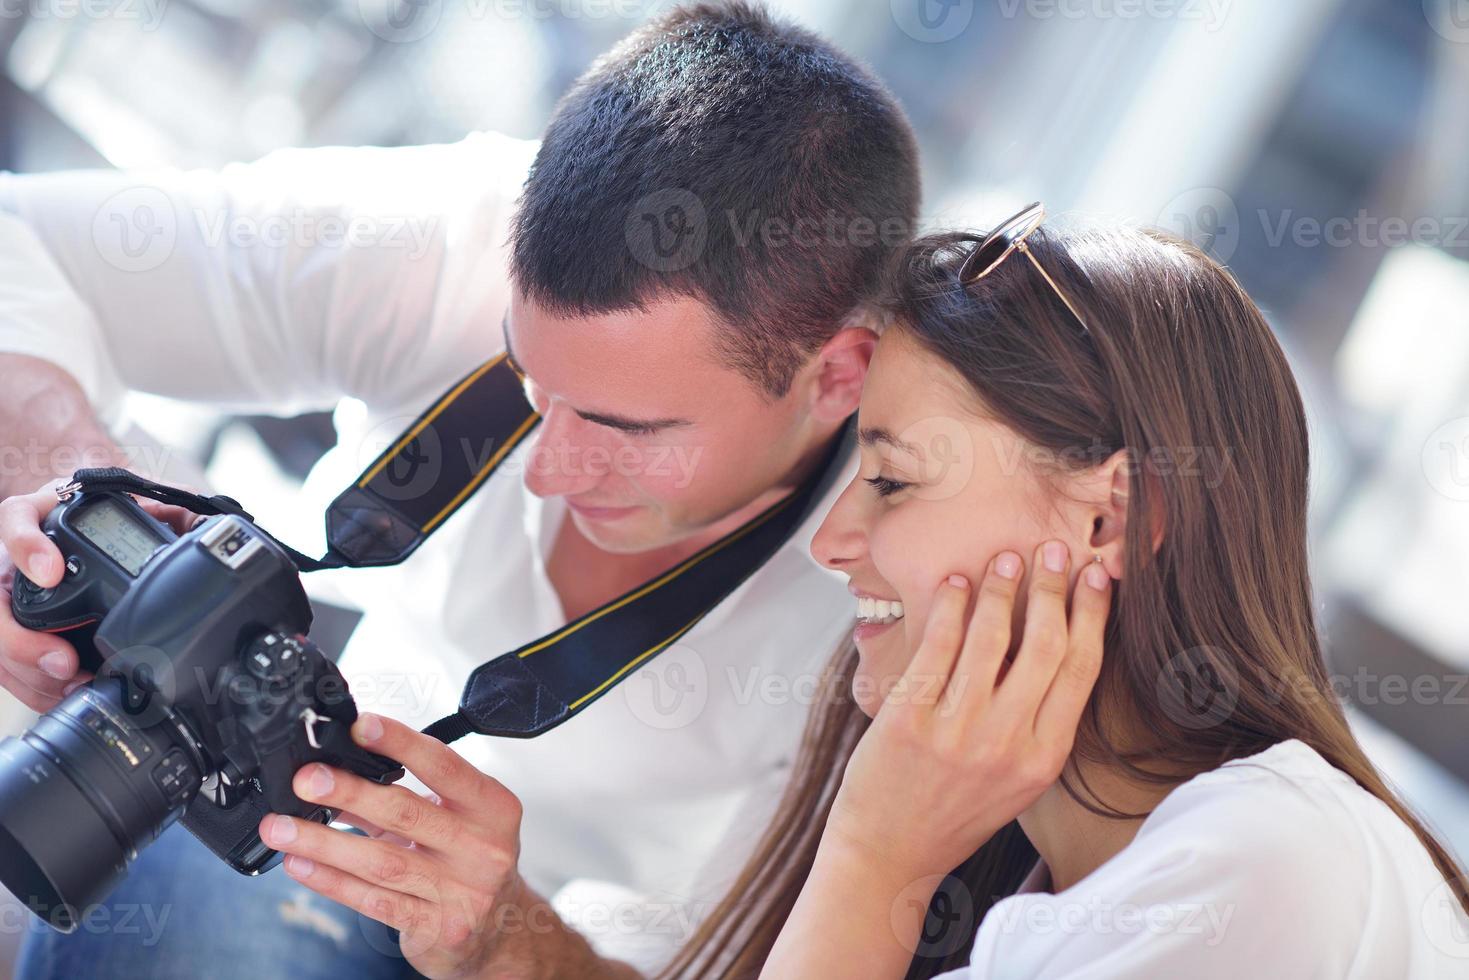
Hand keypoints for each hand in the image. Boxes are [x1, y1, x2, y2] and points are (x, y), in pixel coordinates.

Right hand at [0, 478, 198, 709]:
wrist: (87, 532)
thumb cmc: (105, 521)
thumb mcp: (131, 503)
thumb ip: (166, 507)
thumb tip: (205, 522)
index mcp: (39, 518)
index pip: (14, 520)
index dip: (26, 546)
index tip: (52, 571)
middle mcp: (15, 560)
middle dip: (22, 641)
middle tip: (63, 661)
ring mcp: (11, 594)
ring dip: (29, 670)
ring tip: (70, 682)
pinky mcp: (17, 630)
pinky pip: (10, 664)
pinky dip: (34, 684)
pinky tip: (65, 691)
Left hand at [259, 713, 529, 979]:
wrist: (499, 927)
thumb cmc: (470, 858)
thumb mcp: (456, 818)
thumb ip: (410, 794)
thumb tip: (343, 766)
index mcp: (492, 807)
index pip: (445, 766)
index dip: (402, 743)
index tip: (360, 727)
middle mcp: (482, 847)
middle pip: (407, 812)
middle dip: (349, 793)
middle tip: (307, 780)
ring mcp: (461, 890)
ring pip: (381, 861)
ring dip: (324, 841)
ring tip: (281, 827)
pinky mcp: (435, 926)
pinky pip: (374, 901)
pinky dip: (332, 880)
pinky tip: (302, 864)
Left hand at [826, 539, 1111, 877]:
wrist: (889, 853)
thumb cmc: (954, 811)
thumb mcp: (1016, 780)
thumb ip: (1038, 724)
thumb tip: (1055, 643)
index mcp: (1043, 759)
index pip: (1081, 670)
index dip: (1093, 614)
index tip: (1098, 575)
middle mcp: (1007, 743)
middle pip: (1045, 645)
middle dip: (1054, 589)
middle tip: (1053, 550)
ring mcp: (958, 730)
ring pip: (992, 638)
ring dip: (1002, 589)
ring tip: (1005, 560)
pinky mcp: (910, 718)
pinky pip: (939, 647)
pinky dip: (951, 607)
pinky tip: (956, 583)